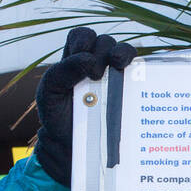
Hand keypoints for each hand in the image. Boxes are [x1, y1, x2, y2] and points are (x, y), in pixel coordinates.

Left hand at [35, 27, 136, 185]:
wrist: (74, 153)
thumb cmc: (59, 121)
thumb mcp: (51, 94)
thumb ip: (61, 72)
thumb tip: (89, 60)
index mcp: (74, 63)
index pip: (82, 36)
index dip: (85, 40)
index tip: (85, 60)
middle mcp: (96, 67)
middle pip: (105, 42)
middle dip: (103, 50)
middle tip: (96, 72)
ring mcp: (114, 79)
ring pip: (123, 52)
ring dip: (122, 53)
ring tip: (119, 66)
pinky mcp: (130, 93)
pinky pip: (140, 73)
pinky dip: (139, 69)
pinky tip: (134, 76)